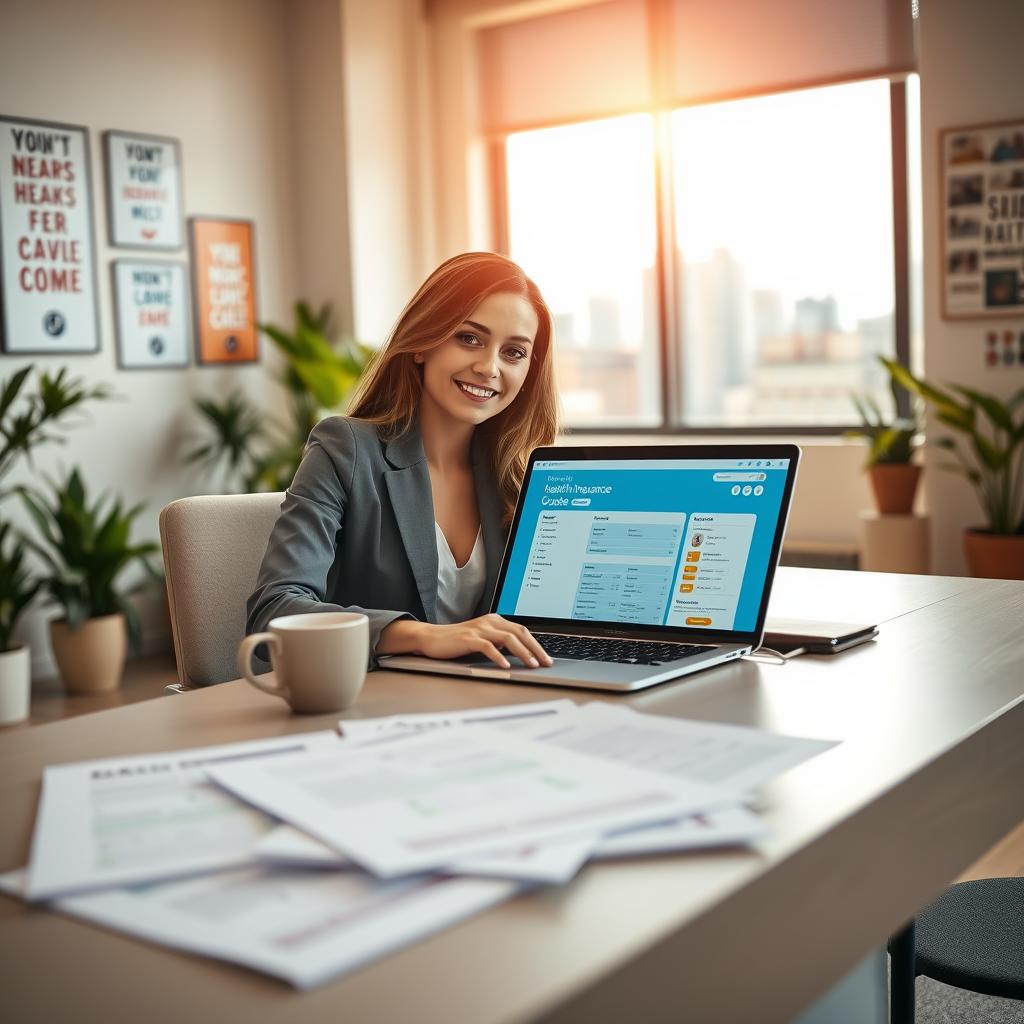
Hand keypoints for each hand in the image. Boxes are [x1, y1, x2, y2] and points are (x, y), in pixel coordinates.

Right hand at [380, 615, 552, 668]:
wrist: (431, 638)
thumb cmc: (458, 641)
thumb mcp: (482, 638)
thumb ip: (499, 641)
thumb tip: (520, 652)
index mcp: (495, 620)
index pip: (522, 631)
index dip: (536, 644)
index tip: (546, 658)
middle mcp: (489, 621)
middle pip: (520, 633)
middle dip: (535, 649)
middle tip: (546, 663)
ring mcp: (479, 629)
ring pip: (508, 639)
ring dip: (523, 652)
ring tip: (531, 665)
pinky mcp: (468, 638)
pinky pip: (488, 647)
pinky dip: (499, 656)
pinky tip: (506, 666)